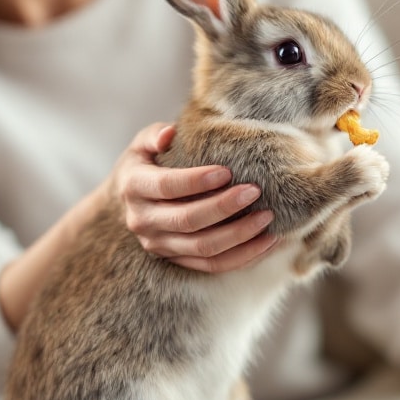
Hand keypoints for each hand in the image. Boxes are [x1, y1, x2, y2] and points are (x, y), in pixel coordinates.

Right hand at [110, 123, 277, 272]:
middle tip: (254, 191)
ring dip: (239, 236)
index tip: (227, 171)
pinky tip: (268, 241)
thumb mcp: (143, 143)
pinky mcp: (176, 260)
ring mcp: (159, 245)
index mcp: (133, 187)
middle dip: (224, 207)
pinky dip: (243, 256)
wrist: (132, 197)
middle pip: (187, 221)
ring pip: (203, 248)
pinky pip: (212, 265)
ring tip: (267, 217)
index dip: (196, 181)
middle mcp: (143, 221)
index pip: (166, 186)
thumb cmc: (148, 162)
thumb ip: (155, 135)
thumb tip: (169, 134)